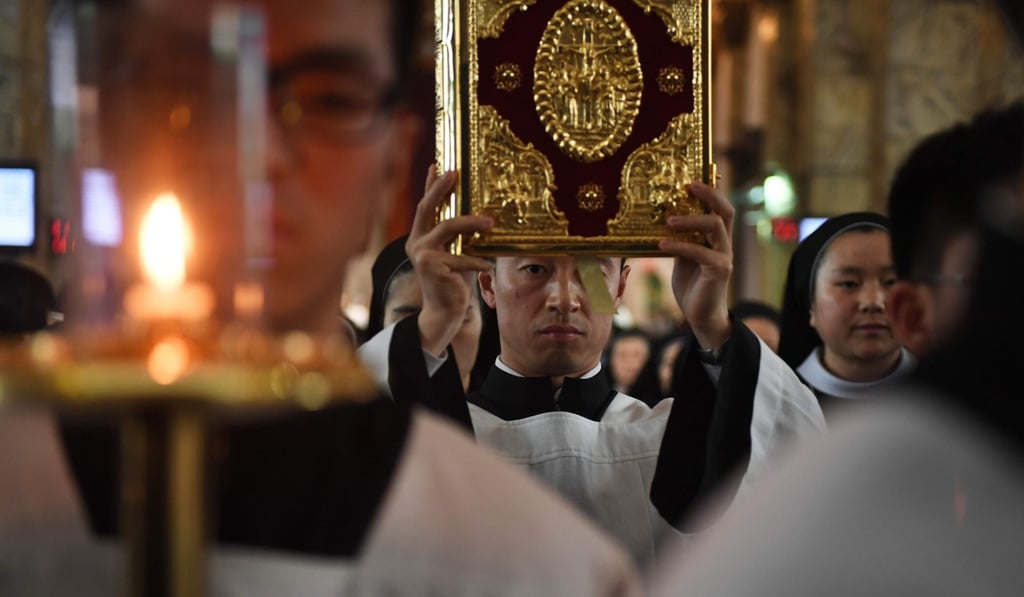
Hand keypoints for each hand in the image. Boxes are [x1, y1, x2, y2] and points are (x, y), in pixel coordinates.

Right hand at [407, 166, 493, 356]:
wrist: (444, 311)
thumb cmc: (452, 281)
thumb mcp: (455, 252)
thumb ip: (458, 236)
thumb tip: (479, 215)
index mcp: (419, 237)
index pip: (425, 205)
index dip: (430, 184)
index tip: (439, 163)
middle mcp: (416, 242)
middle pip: (427, 207)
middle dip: (440, 187)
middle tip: (455, 172)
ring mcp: (421, 253)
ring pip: (448, 227)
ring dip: (471, 222)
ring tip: (490, 223)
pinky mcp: (431, 266)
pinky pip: (460, 257)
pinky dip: (476, 260)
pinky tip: (487, 265)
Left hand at [658, 182, 733, 349]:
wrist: (700, 316)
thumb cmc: (692, 285)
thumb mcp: (683, 258)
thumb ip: (681, 239)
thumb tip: (664, 219)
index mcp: (717, 238)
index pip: (720, 207)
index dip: (711, 190)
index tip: (692, 177)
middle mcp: (725, 243)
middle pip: (725, 210)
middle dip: (708, 194)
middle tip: (687, 185)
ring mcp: (724, 256)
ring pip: (714, 225)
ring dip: (690, 219)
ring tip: (668, 220)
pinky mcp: (719, 270)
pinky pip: (700, 251)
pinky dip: (680, 245)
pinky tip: (662, 244)